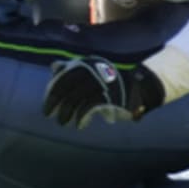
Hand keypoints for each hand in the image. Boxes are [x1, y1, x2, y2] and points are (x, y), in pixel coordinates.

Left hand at [43, 56, 163, 128]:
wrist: (141, 84)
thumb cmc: (113, 78)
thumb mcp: (93, 68)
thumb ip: (73, 67)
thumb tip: (53, 66)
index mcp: (88, 63)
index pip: (64, 76)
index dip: (52, 91)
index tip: (47, 106)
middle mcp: (94, 71)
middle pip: (68, 87)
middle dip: (56, 102)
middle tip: (49, 114)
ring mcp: (102, 83)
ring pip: (77, 98)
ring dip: (67, 112)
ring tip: (63, 122)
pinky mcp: (110, 95)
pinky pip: (90, 107)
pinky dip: (81, 117)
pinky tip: (79, 124)